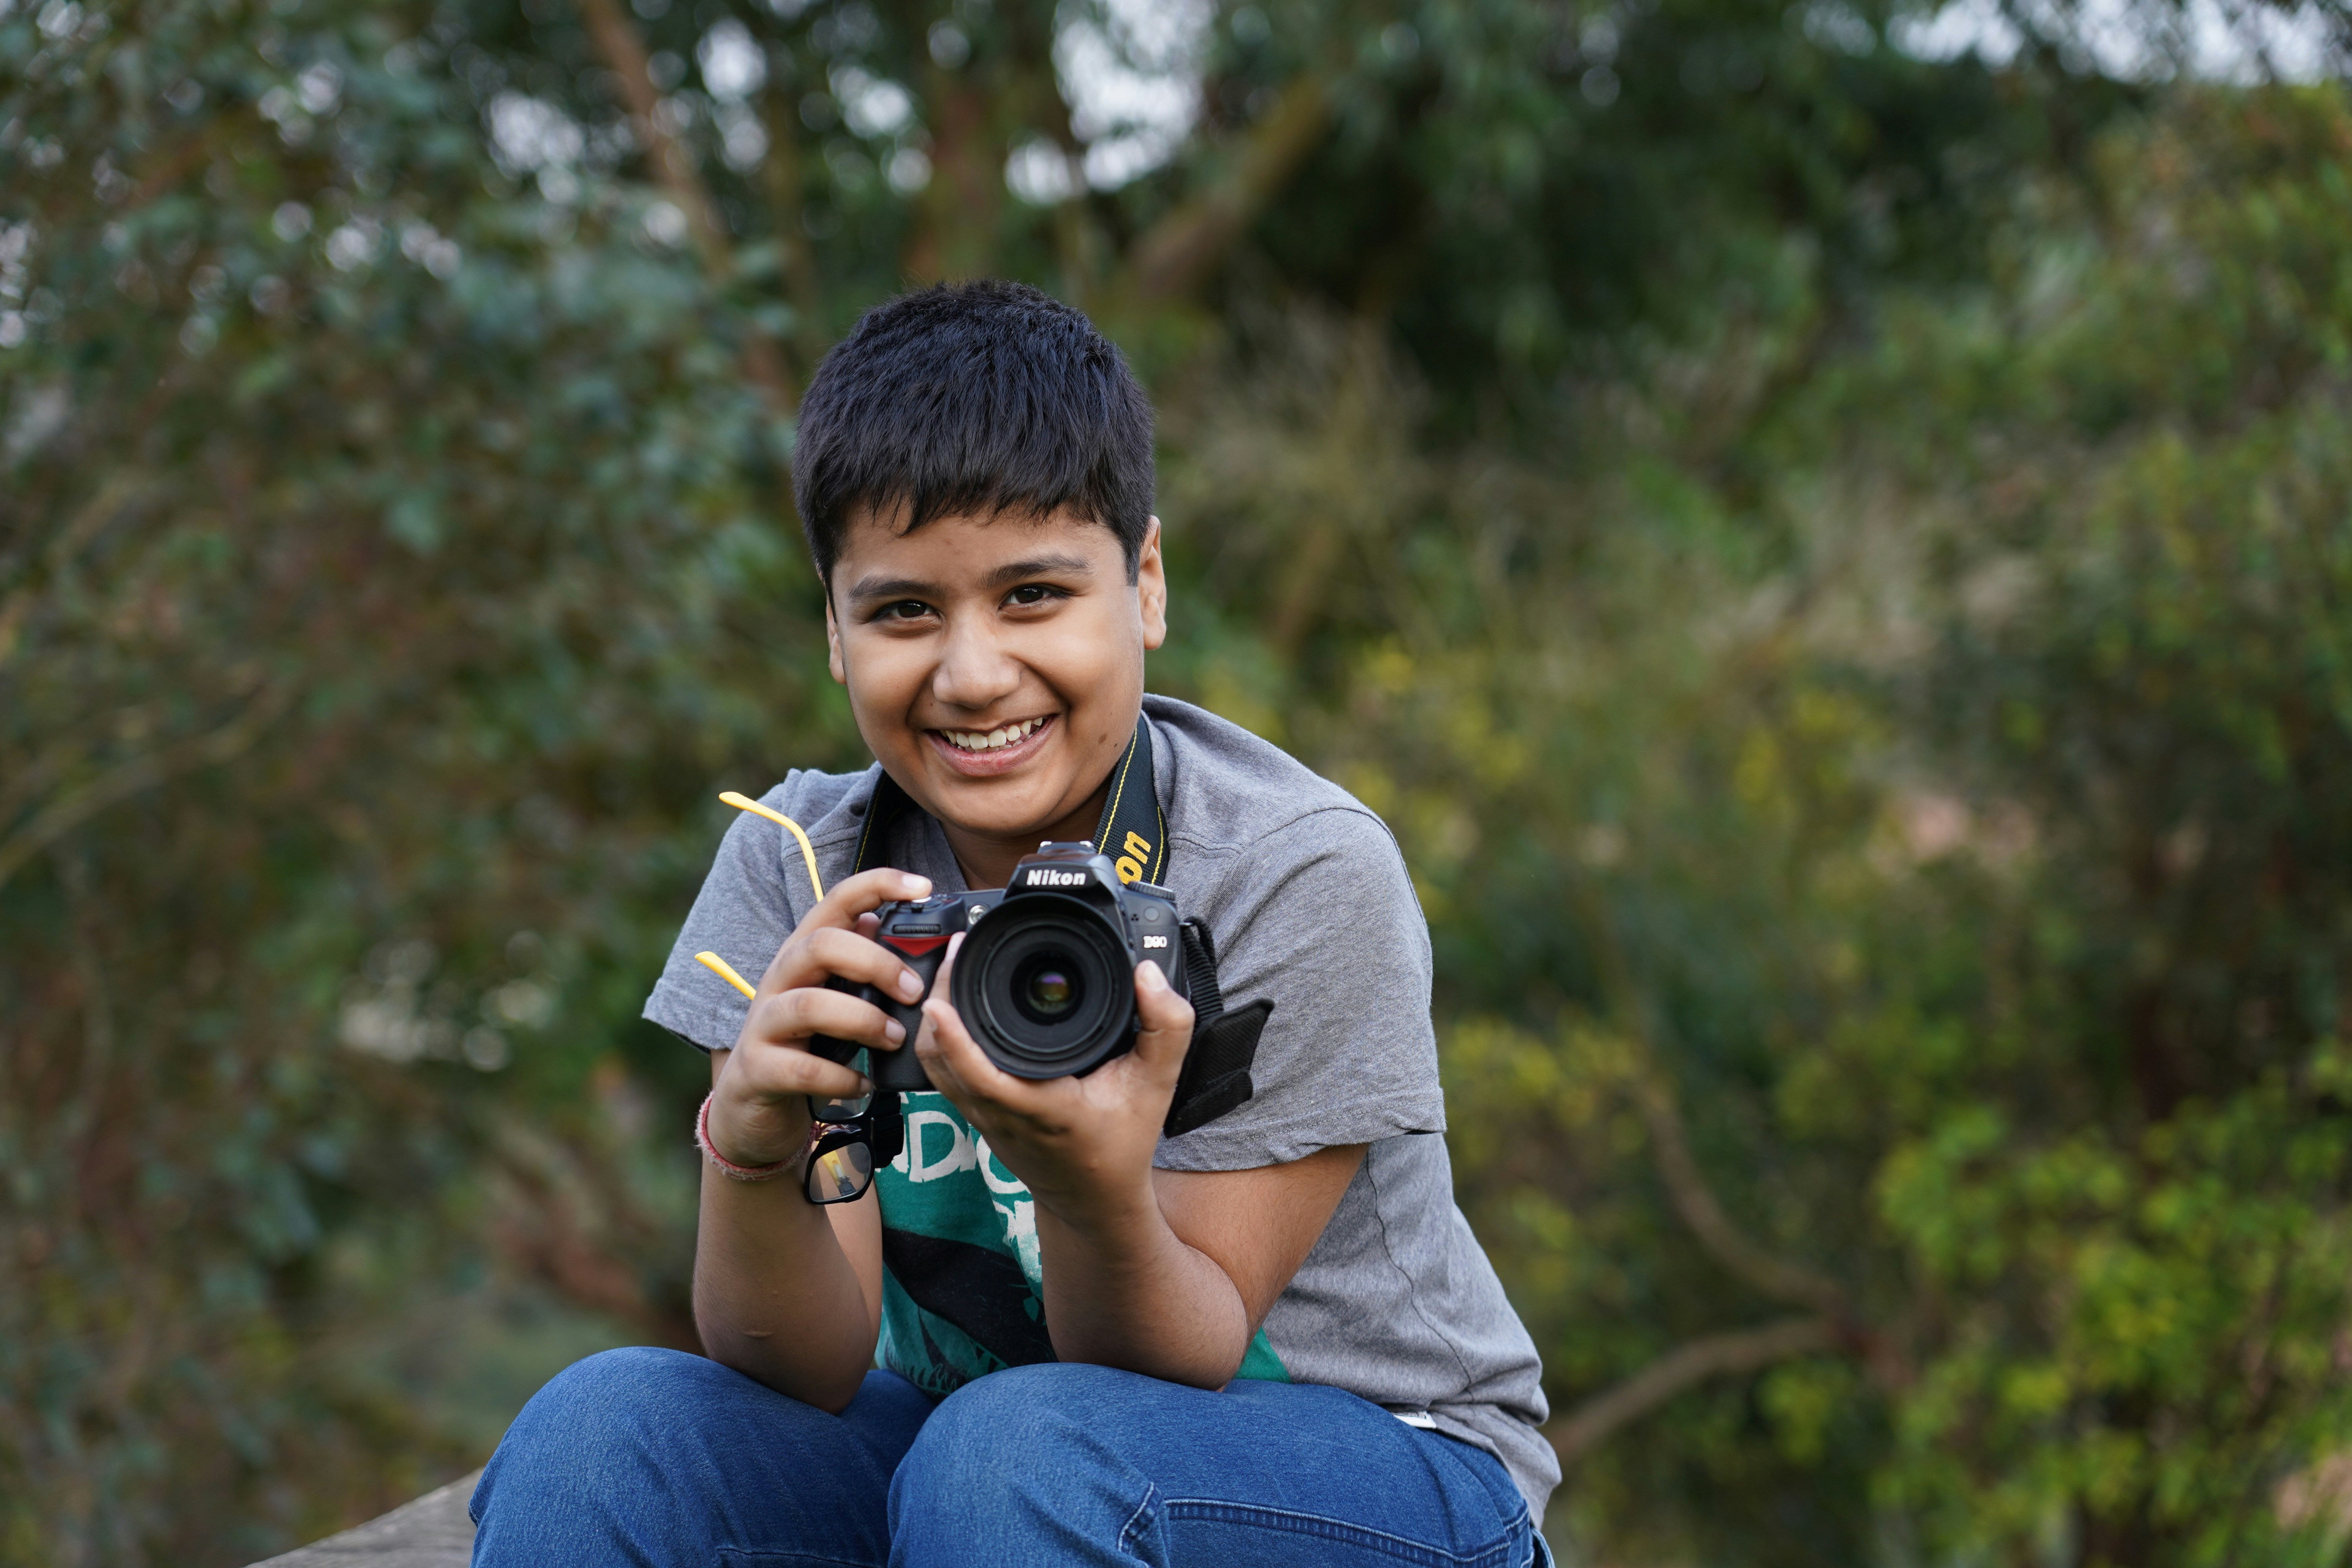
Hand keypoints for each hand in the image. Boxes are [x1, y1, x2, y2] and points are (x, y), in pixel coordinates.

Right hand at [707, 867, 934, 1167]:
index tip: (922, 887)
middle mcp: (780, 979)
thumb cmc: (803, 1043)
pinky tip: (866, 1084)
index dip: (878, 885)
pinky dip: (843, 1078)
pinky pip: (803, 1069)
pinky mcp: (758, 1069)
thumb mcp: (835, 997)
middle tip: (914, 991)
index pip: (836, 901)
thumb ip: (860, 966)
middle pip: (821, 946)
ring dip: (863, 1021)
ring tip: (894, 1038)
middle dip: (876, 963)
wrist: (749, 1104)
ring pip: (810, 1005)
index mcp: (804, 953)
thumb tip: (891, 925)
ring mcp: (763, 1024)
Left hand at [916, 933, 1195, 1227]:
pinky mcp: (975, 1115)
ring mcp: (981, 1117)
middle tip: (957, 949)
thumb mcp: (1158, 1085)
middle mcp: (1001, 1114)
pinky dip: (939, 1037)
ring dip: (933, 1019)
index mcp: (1042, 1107)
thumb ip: (1166, 1028)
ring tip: (953, 968)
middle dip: (940, 1000)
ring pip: (934, 1065)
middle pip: (943, 1059)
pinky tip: (954, 1004)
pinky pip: (942, 1073)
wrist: (1095, 1198)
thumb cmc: (1123, 1142)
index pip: (983, 1074)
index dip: (955, 1039)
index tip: (939, 1001)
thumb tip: (1148, 974)